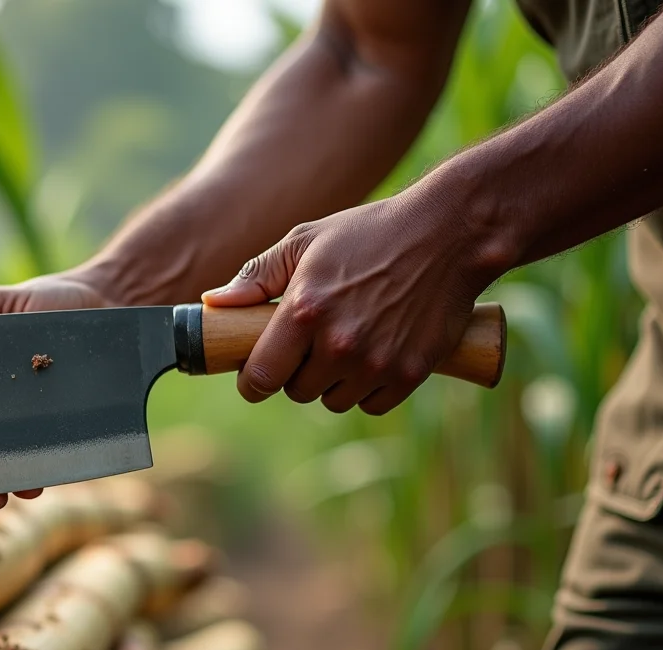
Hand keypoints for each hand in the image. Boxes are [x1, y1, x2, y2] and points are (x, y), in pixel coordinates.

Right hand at [0, 270, 117, 509]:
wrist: (108, 304)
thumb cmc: (49, 299)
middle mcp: (8, 405)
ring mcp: (40, 418)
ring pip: (18, 459)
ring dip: (7, 482)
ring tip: (2, 495)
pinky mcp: (71, 424)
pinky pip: (55, 454)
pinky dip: (44, 471)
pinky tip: (37, 482)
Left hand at [202, 191, 502, 414]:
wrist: (450, 234)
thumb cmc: (370, 233)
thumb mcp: (306, 241)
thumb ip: (256, 275)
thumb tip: (213, 304)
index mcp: (304, 312)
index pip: (260, 377)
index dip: (252, 381)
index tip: (254, 376)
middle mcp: (337, 344)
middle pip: (296, 392)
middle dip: (296, 373)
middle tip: (311, 344)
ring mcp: (375, 363)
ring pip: (333, 401)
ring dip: (333, 382)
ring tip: (346, 344)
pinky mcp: (408, 374)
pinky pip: (371, 404)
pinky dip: (368, 388)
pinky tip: (374, 355)